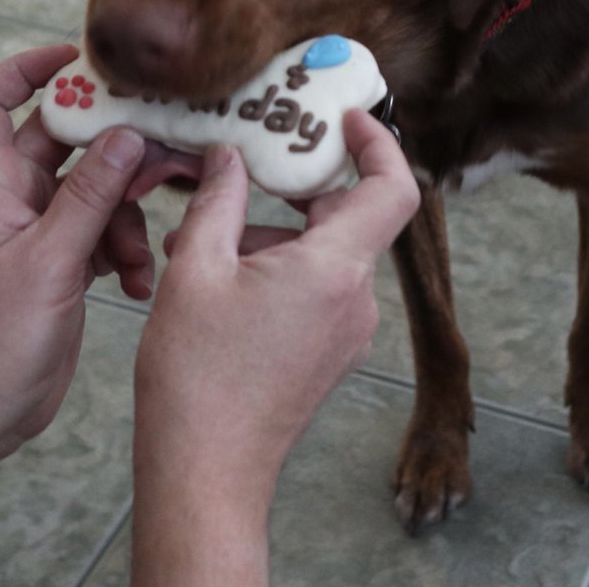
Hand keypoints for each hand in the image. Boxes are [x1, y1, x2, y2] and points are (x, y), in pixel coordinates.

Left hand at [0, 45, 202, 454]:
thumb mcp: (48, 262)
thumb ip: (90, 196)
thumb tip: (127, 136)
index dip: (24, 70)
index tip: (78, 59)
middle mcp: (13, 196)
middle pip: (66, 140)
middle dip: (116, 145)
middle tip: (164, 144)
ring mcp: (42, 226)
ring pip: (99, 186)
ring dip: (130, 213)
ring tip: (145, 249)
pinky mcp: (67, 255)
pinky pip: (108, 227)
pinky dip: (129, 247)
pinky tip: (137, 281)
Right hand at [131, 110, 419, 584]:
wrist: (206, 472)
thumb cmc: (198, 377)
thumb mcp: (195, 269)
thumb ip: (218, 199)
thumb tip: (229, 155)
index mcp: (335, 269)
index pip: (394, 188)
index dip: (380, 142)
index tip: (346, 117)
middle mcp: (356, 298)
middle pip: (348, 214)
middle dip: (294, 188)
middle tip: (245, 167)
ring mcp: (348, 328)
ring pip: (325, 250)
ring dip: (273, 233)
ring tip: (202, 241)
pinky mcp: (331, 349)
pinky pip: (319, 284)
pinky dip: (279, 266)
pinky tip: (220, 276)